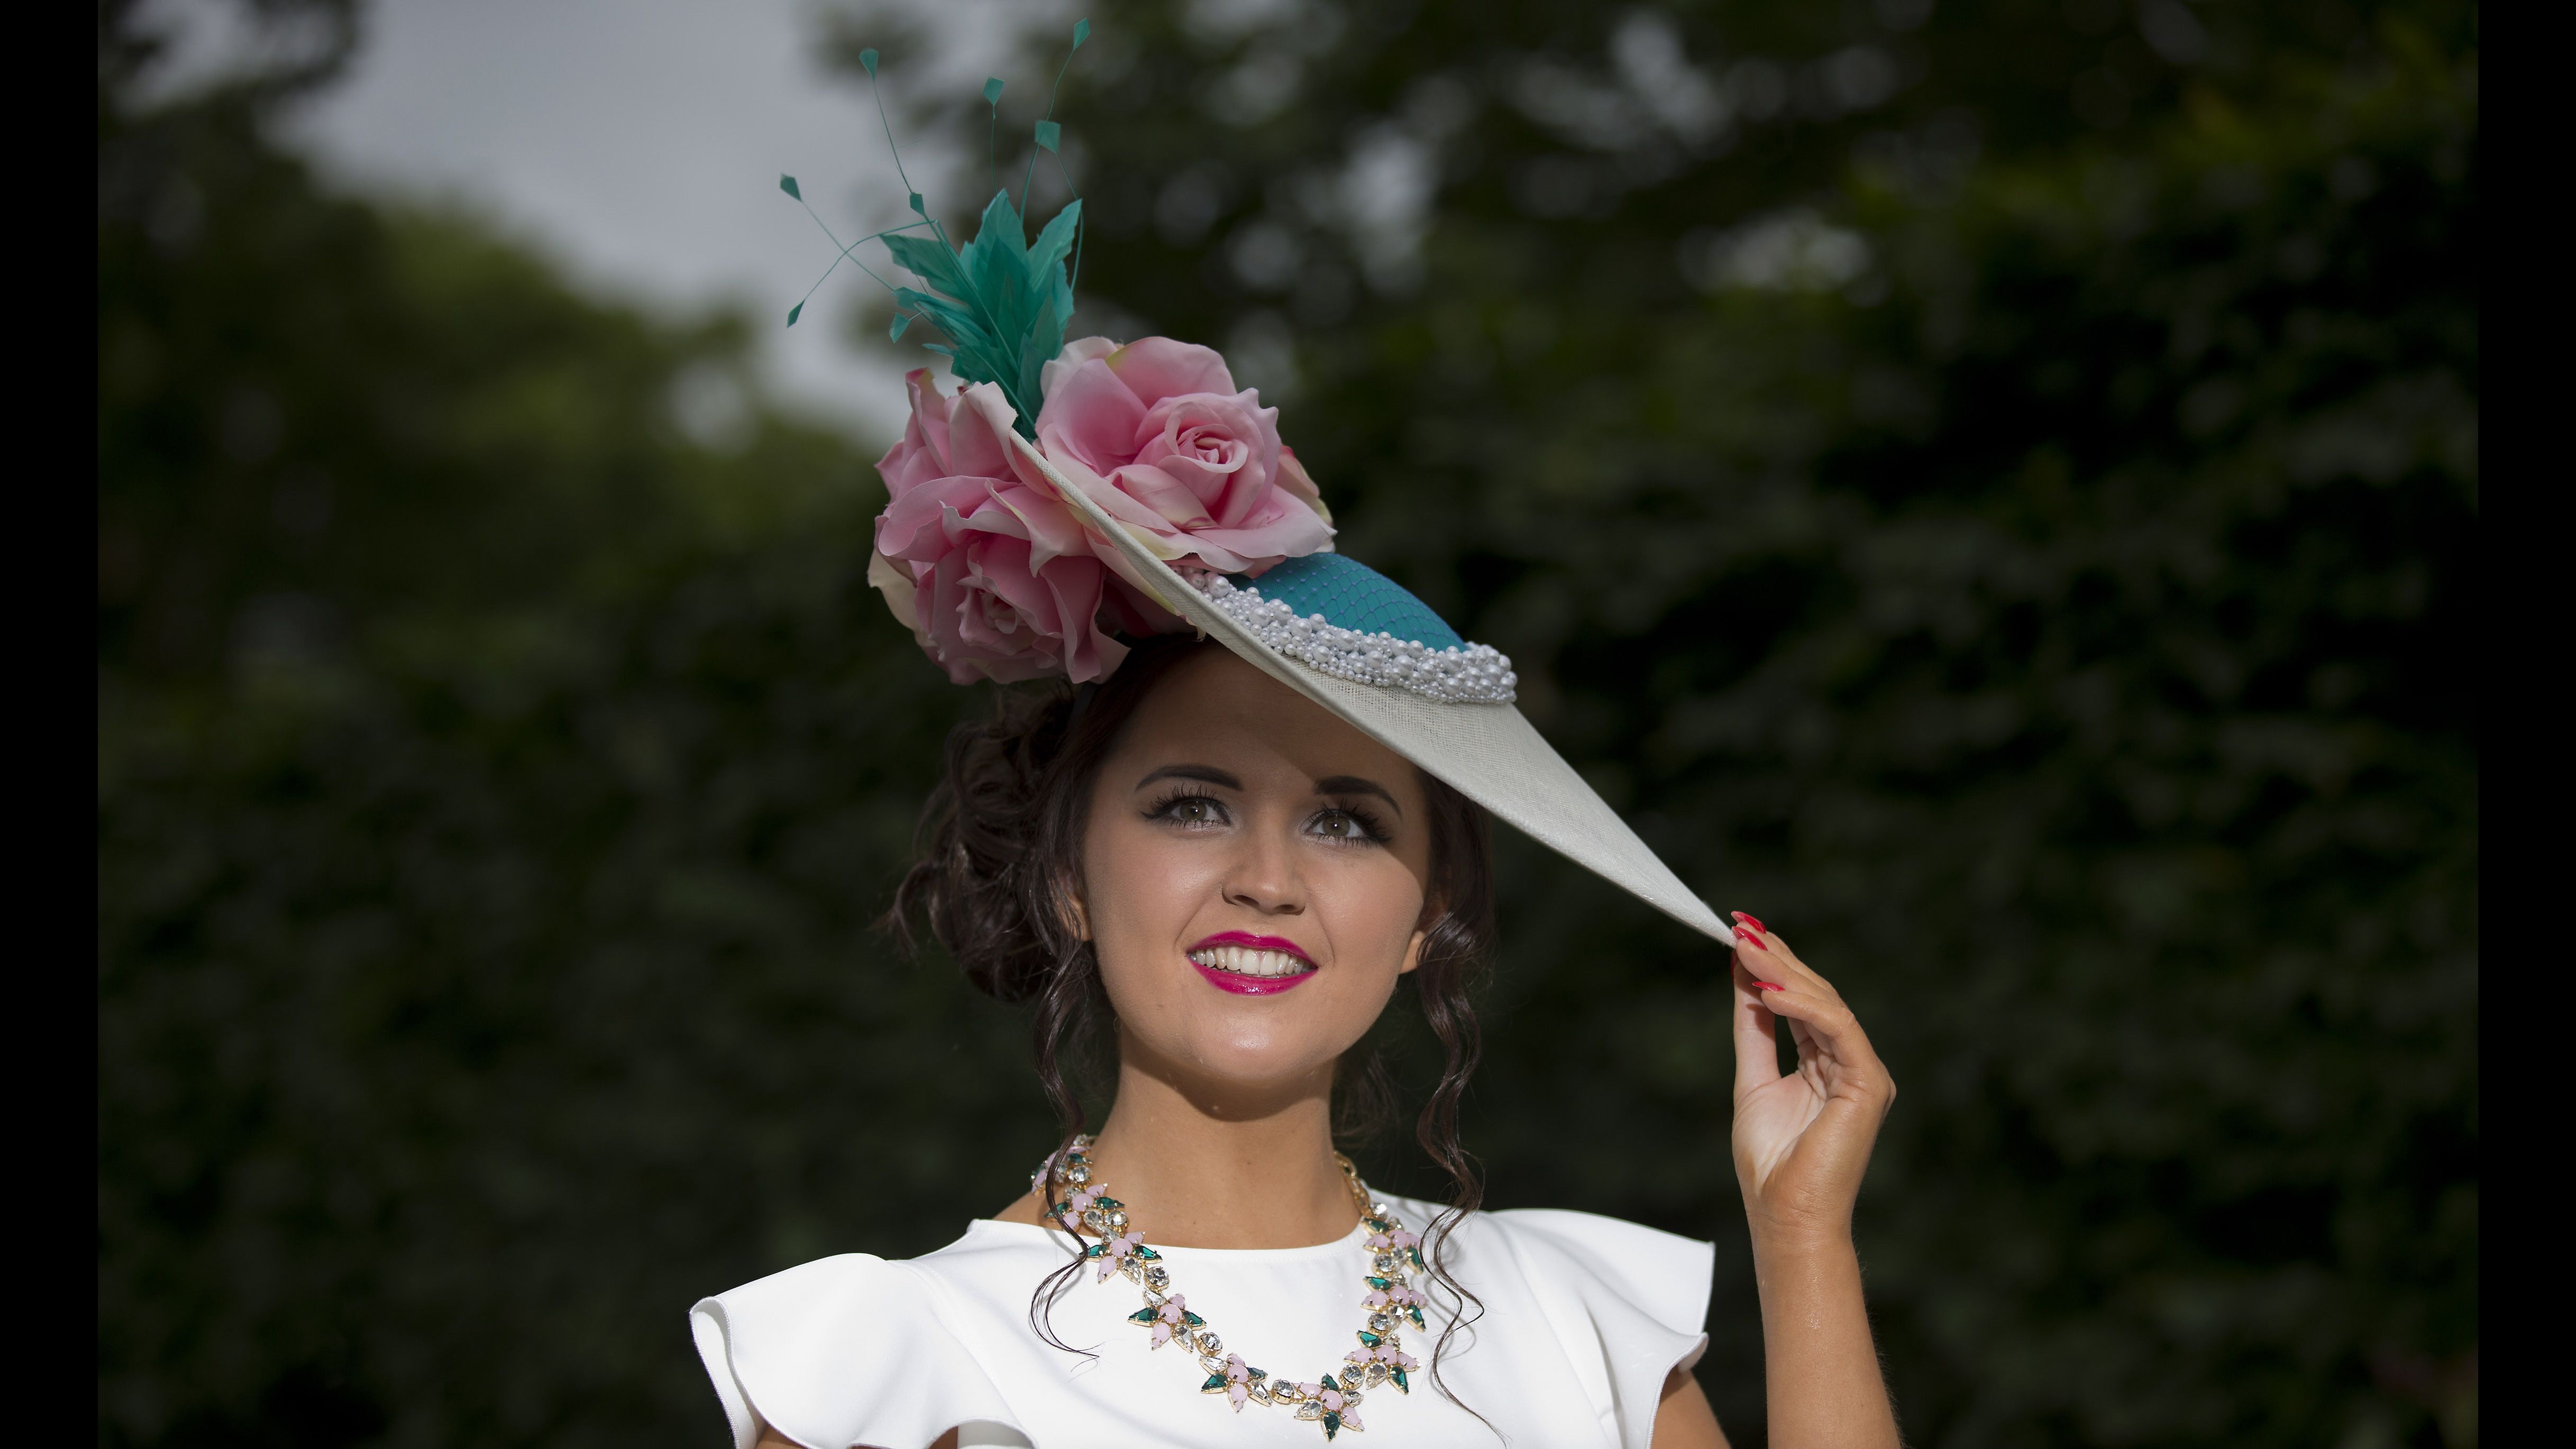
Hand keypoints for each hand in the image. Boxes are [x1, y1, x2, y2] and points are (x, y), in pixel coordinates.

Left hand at [1726, 915, 1894, 1245]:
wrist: (1785, 1215)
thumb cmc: (1770, 1161)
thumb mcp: (1752, 1078)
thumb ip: (1753, 1026)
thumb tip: (1742, 972)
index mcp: (1827, 1063)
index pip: (1802, 1001)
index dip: (1773, 964)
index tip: (1740, 930)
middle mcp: (1851, 1063)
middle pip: (1816, 996)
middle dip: (1777, 958)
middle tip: (1741, 925)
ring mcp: (1865, 1073)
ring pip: (1828, 1006)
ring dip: (1785, 973)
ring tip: (1747, 947)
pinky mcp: (1870, 1084)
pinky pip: (1837, 1031)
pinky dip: (1803, 1008)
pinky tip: (1769, 991)